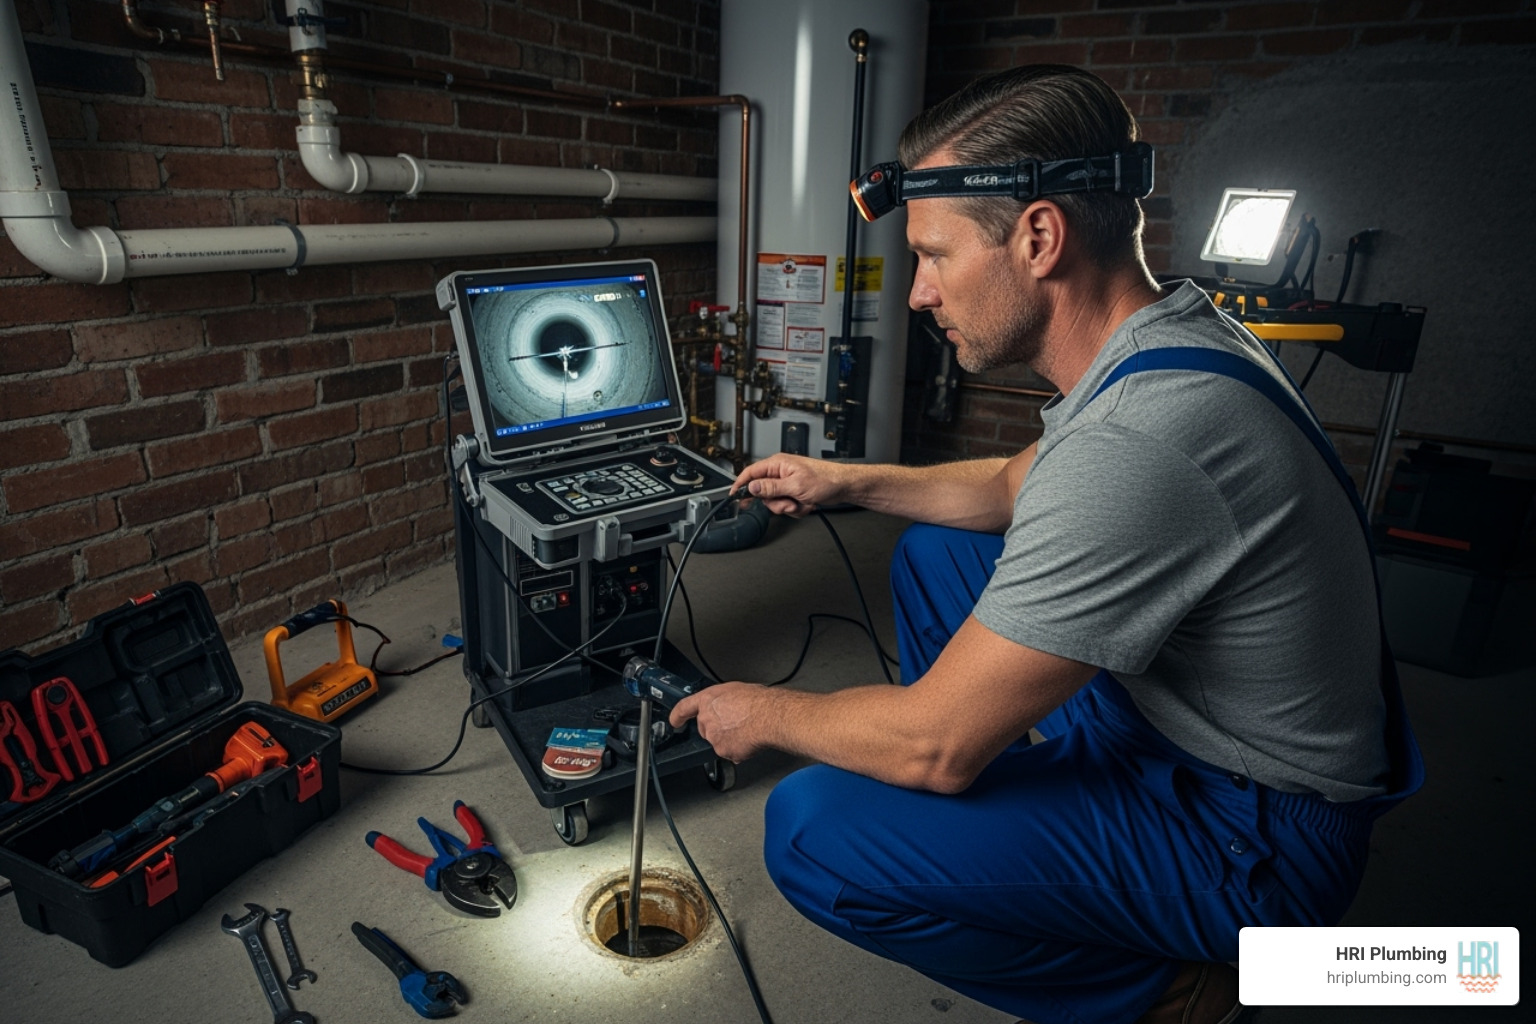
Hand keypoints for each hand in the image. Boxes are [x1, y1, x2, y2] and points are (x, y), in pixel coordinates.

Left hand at [669, 682, 770, 763]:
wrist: (768, 716)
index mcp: (708, 700)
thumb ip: (723, 701)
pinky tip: (749, 739)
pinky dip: (738, 749)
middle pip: (705, 728)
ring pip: (719, 741)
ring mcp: (713, 736)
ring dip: (730, 739)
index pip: (685, 707)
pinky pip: (730, 752)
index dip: (678, 715)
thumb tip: (726, 707)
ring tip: (747, 730)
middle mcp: (707, 719)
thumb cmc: (758, 702)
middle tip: (736, 723)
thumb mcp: (736, 691)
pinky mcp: (723, 750)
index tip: (675, 721)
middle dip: (717, 728)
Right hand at [733, 454, 850, 516]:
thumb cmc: (825, 479)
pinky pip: (786, 505)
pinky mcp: (794, 492)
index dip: (741, 484)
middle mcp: (780, 472)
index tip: (734, 495)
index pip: (751, 473)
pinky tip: (806, 503)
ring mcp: (787, 483)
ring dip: (789, 507)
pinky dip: (797, 508)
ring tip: (802, 502)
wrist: (843, 486)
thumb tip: (752, 487)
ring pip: (775, 502)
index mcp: (777, 464)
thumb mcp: (795, 485)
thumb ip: (771, 488)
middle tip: (789, 503)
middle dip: (777, 503)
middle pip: (763, 493)